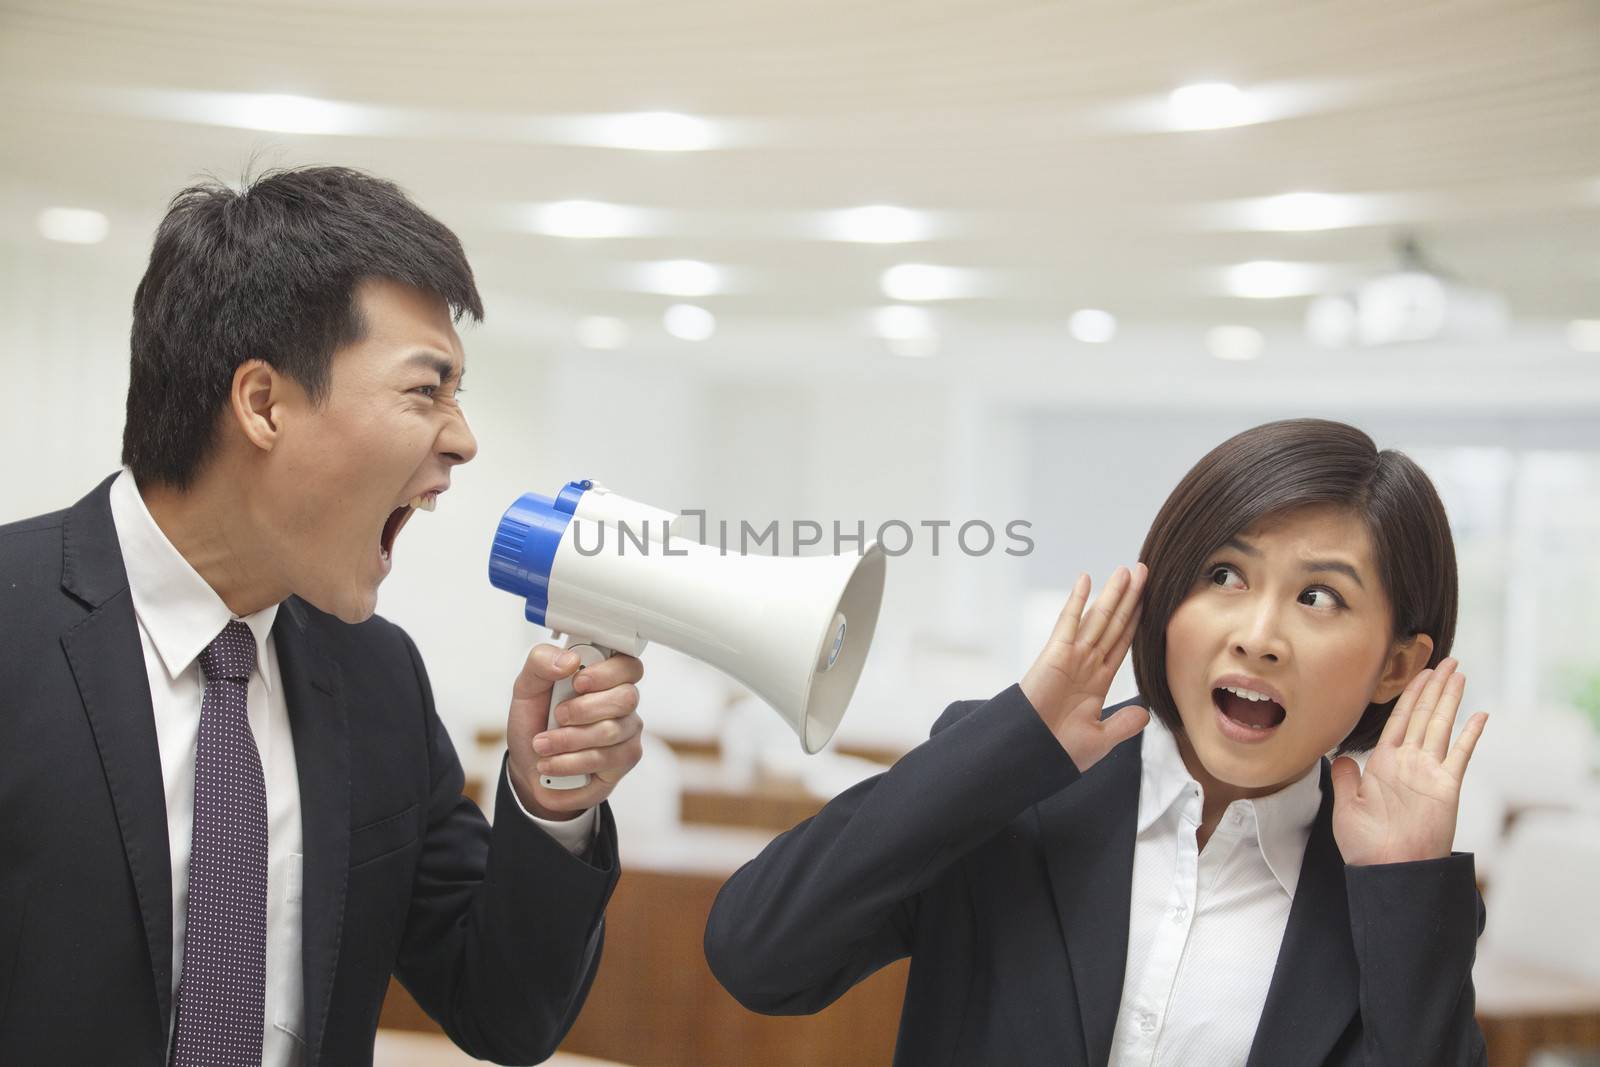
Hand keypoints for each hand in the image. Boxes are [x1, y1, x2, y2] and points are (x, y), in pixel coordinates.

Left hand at [505, 643, 644, 819]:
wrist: (529, 764)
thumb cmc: (536, 723)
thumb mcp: (526, 688)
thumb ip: (541, 663)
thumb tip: (569, 659)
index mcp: (603, 676)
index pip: (627, 664)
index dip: (608, 672)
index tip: (578, 682)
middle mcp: (621, 701)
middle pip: (626, 698)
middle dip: (583, 709)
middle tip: (558, 715)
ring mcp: (627, 731)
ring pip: (611, 732)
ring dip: (568, 740)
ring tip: (542, 744)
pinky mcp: (624, 759)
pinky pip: (605, 760)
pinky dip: (570, 762)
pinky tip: (552, 763)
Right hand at [1020, 564, 1150, 771]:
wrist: (1033, 754)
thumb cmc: (1059, 751)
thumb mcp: (1100, 739)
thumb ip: (1123, 724)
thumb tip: (1145, 713)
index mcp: (1098, 681)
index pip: (1122, 643)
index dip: (1136, 620)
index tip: (1150, 600)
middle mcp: (1087, 663)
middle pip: (1114, 623)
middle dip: (1130, 597)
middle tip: (1144, 570)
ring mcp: (1072, 656)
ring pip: (1099, 617)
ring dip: (1113, 593)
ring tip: (1128, 569)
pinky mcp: (1056, 653)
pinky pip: (1069, 622)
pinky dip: (1077, 600)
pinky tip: (1086, 579)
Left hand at [1331, 658, 1487, 865]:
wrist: (1388, 871)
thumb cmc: (1366, 845)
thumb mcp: (1345, 806)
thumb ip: (1345, 779)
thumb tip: (1339, 758)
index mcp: (1384, 764)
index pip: (1399, 720)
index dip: (1409, 695)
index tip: (1418, 673)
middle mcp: (1409, 763)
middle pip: (1423, 715)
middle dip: (1433, 686)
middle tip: (1445, 660)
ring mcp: (1429, 773)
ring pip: (1441, 725)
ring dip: (1449, 699)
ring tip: (1458, 673)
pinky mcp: (1447, 786)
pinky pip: (1460, 754)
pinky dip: (1470, 734)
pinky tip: (1479, 715)